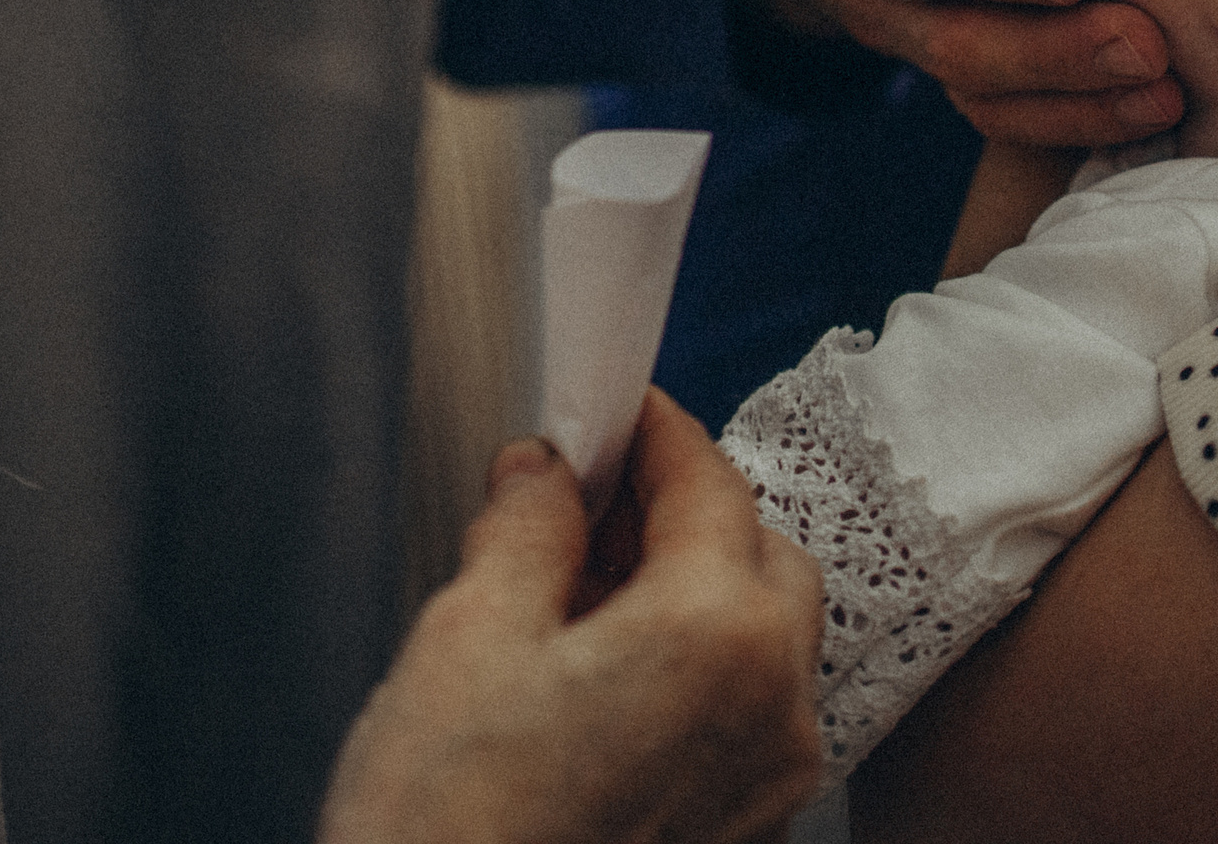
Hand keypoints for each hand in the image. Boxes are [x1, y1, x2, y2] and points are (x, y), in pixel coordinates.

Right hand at [318, 395, 821, 843]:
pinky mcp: (747, 839)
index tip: (618, 415)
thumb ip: (527, 530)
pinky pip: (750, 716)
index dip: (657, 436)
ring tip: (590, 590)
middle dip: (689, 512)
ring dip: (700, 591)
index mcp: (717, 633)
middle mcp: (773, 705)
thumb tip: (545, 472)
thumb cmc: (445, 833)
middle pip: (762, 554)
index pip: (709, 484)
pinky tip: (612, 677)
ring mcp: (769, 784)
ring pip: (767, 636)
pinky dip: (701, 672)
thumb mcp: (467, 640)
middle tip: (595, 501)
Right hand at [728, 0, 1185, 149]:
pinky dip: (1078, 120)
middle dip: (1051, 49)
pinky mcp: (954, 64)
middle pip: (951, 39)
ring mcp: (907, 36)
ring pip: (983, 90)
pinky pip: (1007, 113)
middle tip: (1146, 42)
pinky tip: (1157, 108)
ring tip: (1164, 88)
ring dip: (1076, 97)